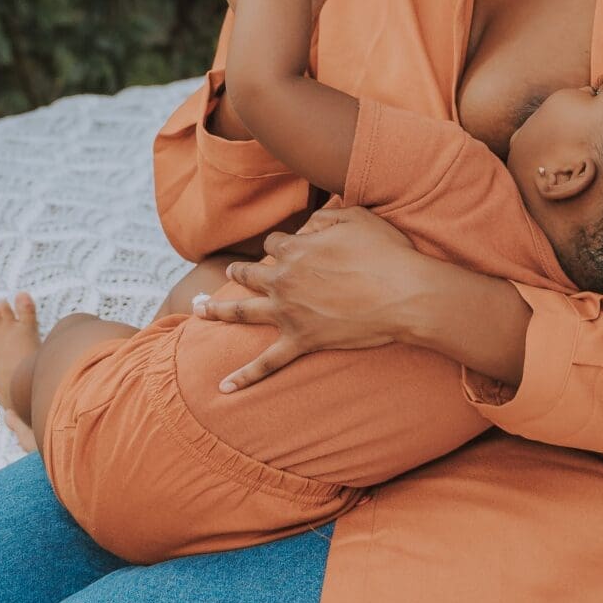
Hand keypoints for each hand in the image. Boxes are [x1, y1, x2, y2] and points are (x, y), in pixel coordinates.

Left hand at [191, 206, 455, 389]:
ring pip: (241, 311)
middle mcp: (282, 279)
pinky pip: (266, 363)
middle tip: (230, 270)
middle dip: (239, 270)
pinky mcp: (301, 341)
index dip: (284, 245)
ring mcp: (288, 313)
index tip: (296, 248)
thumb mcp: (356, 217)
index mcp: (294, 249)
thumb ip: (326, 214)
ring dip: (217, 310)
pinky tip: (224, 387)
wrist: (404, 295)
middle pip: (249, 272)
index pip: (275, 243)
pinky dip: (244, 376)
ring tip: (199, 310)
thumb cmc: (386, 253)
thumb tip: (309, 222)